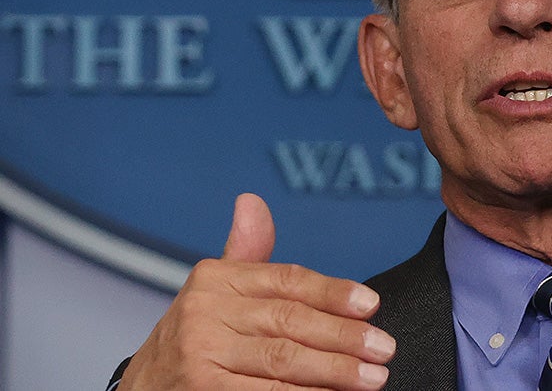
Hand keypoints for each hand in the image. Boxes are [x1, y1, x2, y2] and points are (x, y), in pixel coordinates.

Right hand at [119, 193, 395, 389]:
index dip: (333, 292)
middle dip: (344, 337)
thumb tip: (252, 202)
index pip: (287, 281)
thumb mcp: (217, 291)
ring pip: (283, 360)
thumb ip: (246, 252)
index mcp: (216, 279)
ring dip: (334, 371)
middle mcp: (204, 312)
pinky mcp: (202, 390)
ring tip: (373, 378)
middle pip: (290, 321)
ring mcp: (201, 354)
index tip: (372, 305)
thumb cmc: (198, 336)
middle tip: (384, 349)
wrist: (146, 388)